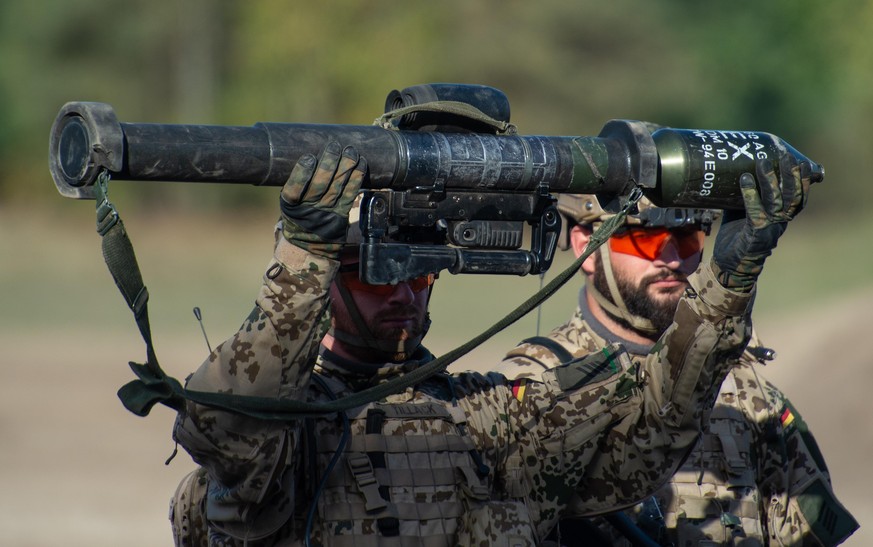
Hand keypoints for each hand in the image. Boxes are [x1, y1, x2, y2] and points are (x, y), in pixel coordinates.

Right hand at [280, 141, 366, 258]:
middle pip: (320, 185)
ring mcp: (327, 213)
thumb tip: (309, 153)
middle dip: (328, 163)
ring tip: (351, 152)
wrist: (308, 246)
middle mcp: (309, 210)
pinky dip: (356, 178)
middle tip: (334, 146)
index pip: (294, 189)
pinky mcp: (342, 214)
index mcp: (291, 206)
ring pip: (337, 188)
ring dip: (346, 167)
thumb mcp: (289, 205)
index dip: (302, 173)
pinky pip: (350, 195)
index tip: (309, 158)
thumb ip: (297, 186)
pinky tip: (361, 164)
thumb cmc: (298, 216)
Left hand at [712, 151, 810, 291]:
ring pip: (777, 200)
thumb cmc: (737, 235)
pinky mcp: (755, 232)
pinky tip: (745, 179)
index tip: (804, 162)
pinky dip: (751, 194)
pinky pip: (756, 210)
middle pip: (793, 196)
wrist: (730, 265)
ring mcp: (769, 227)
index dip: (804, 181)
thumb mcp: (745, 211)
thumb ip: (748, 195)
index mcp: (782, 217)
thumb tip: (739, 170)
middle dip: (791, 174)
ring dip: (770, 179)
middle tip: (785, 155)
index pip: (799, 197)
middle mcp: (780, 222)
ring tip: (763, 162)